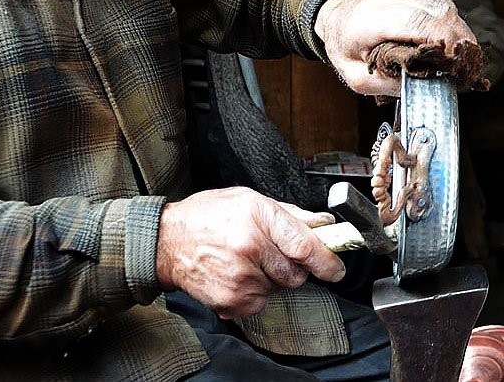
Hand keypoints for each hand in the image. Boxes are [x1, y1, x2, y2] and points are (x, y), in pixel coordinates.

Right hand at [155, 187, 343, 317]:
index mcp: (257, 217)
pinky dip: (256, 293)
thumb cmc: (207, 216)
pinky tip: (237, 275)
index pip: (303, 244)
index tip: (336, 268)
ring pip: (279, 289)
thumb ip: (289, 214)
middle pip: (295, 273)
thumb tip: (322, 224)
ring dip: (272, 279)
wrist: (167, 242)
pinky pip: (261, 303)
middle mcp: (249, 247)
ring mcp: (240, 277)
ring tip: (247, 261)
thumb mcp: (249, 200)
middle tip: (272, 254)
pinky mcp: (231, 300)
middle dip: (292, 267)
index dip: (326, 259)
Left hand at [315, 0, 476, 96]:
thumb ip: (390, 83)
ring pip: (447, 8)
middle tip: (462, 69)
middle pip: (440, 15)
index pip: (418, 24)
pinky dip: (448, 21)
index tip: (459, 67)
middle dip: (458, 44)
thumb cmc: (348, 48)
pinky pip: (444, 2)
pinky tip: (437, 35)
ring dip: (455, 33)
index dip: (446, 44)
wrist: (340, 17)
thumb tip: (426, 82)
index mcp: (370, 19)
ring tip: (449, 55)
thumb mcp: (358, 79)